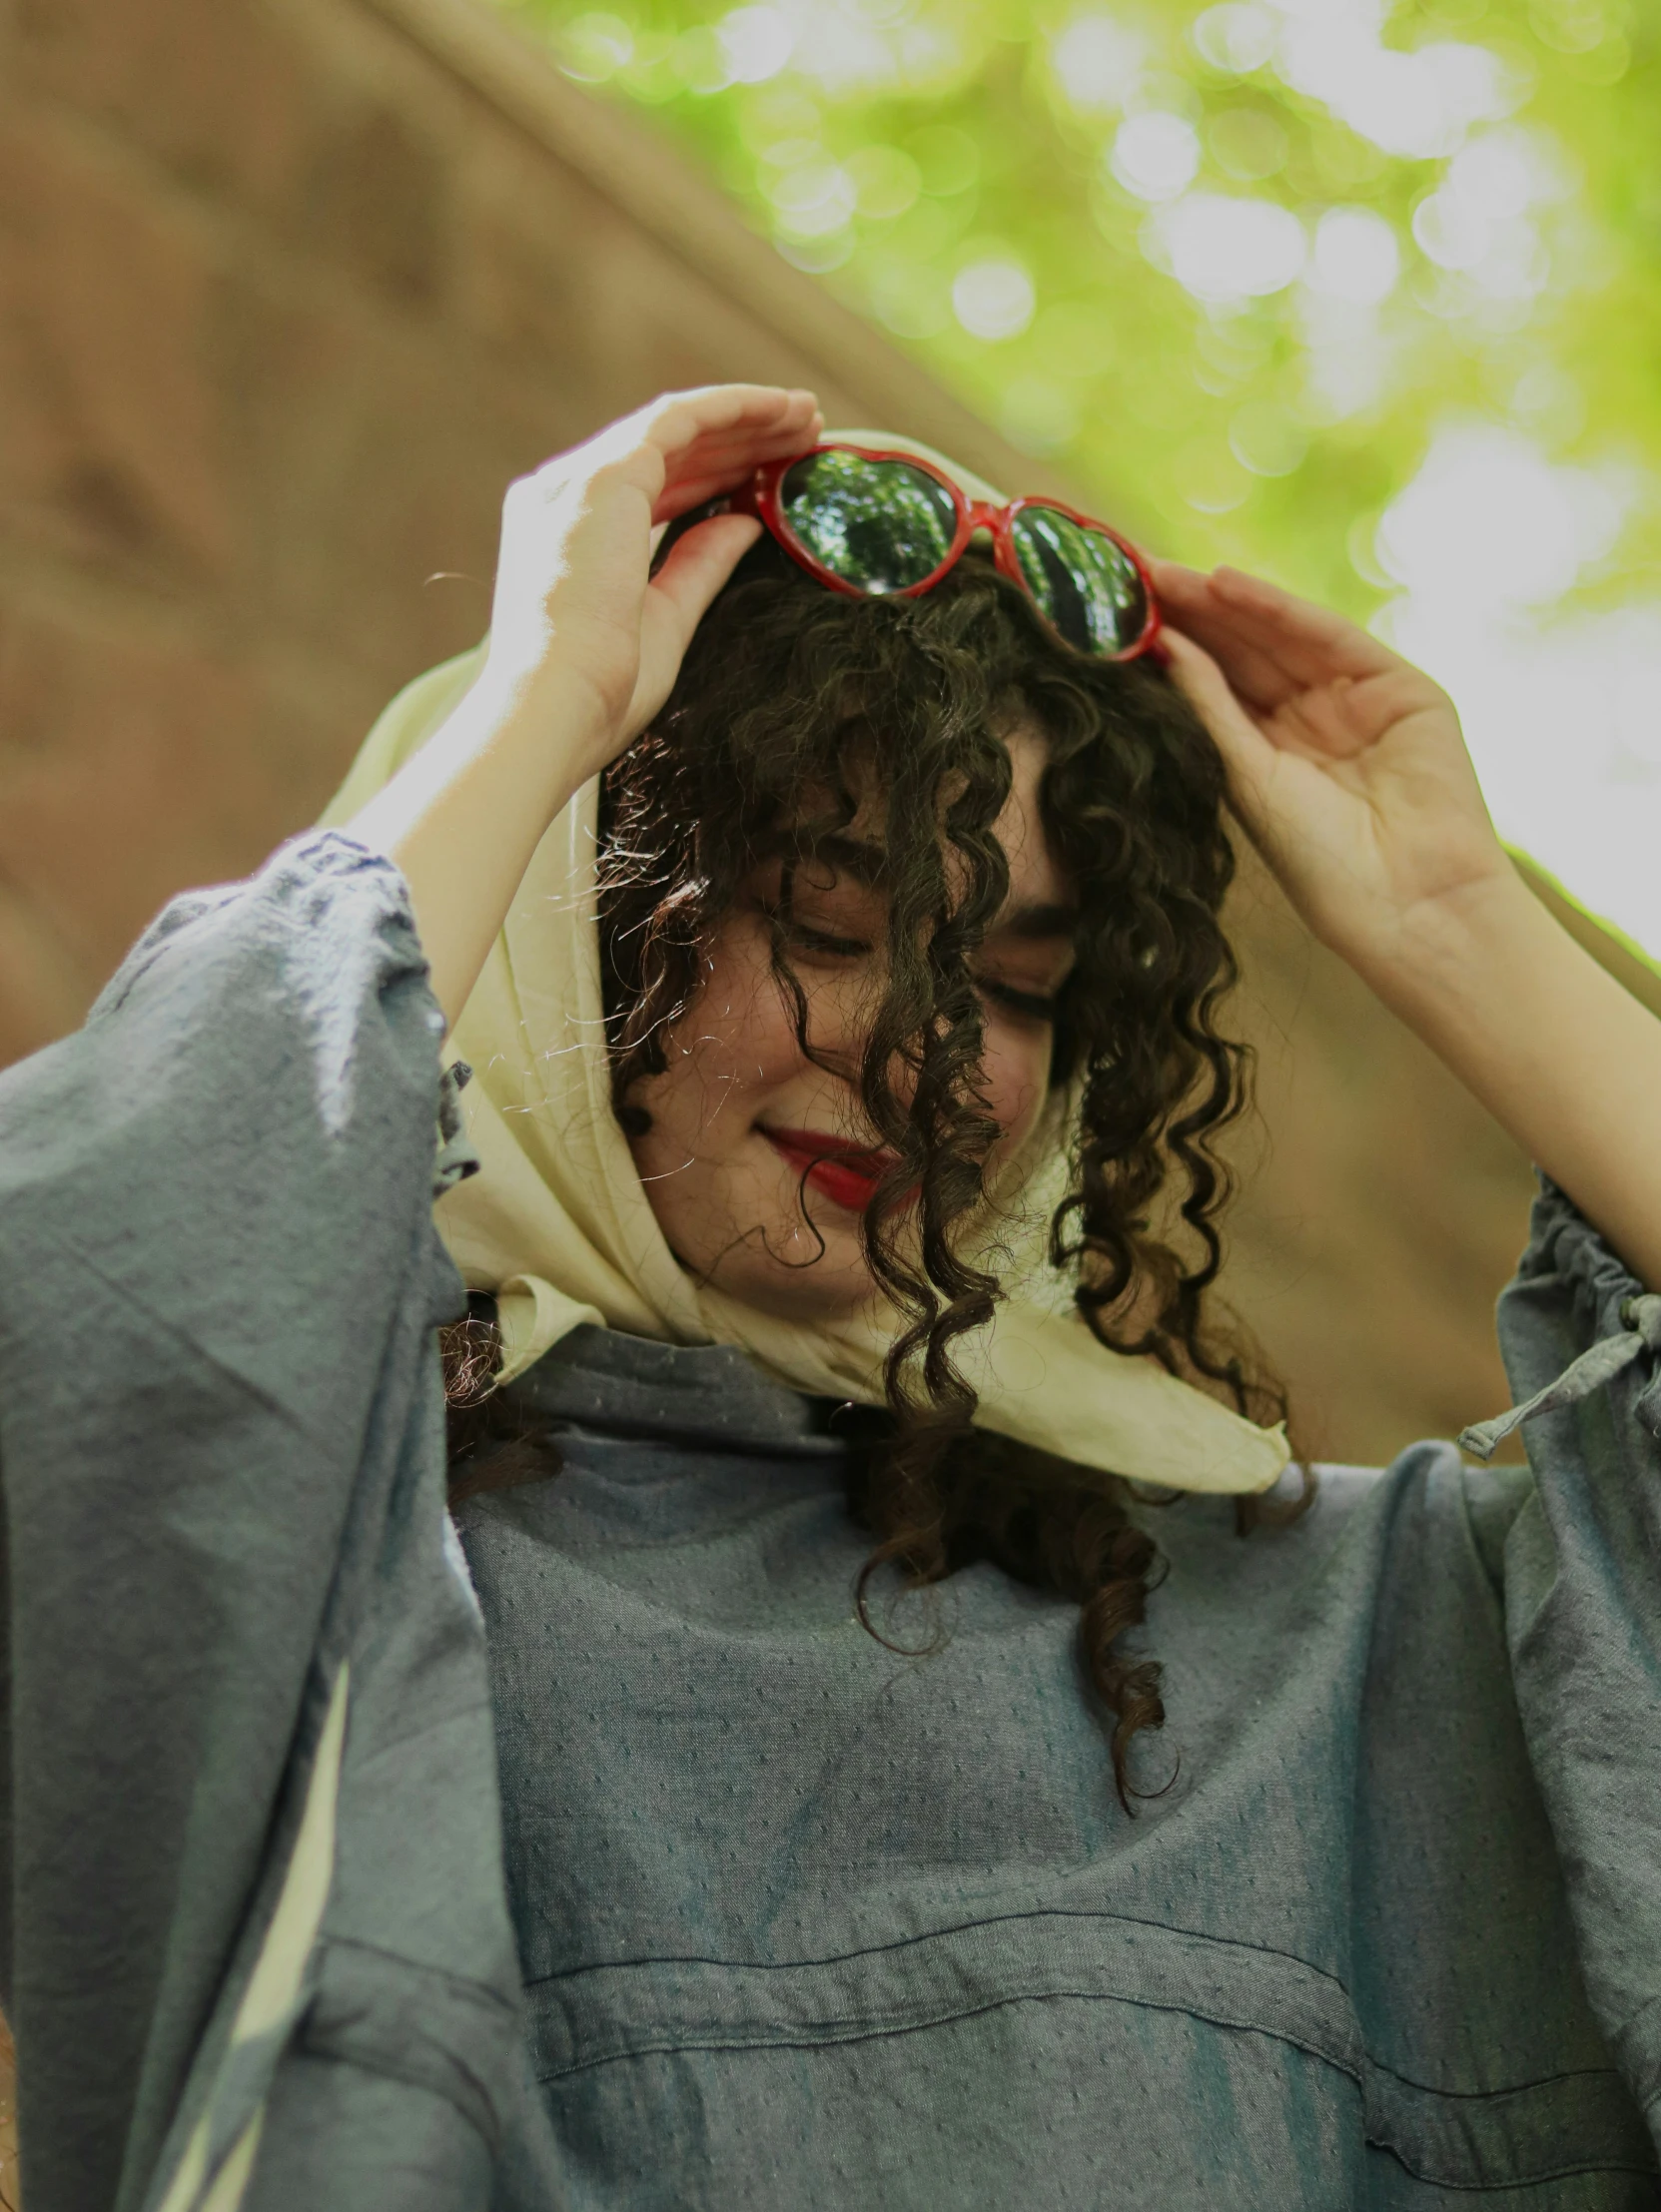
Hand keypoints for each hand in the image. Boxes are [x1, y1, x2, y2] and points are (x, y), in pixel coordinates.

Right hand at [484, 383, 822, 781]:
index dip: (717, 476)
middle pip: (668, 451)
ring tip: (809, 418)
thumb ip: (699, 565)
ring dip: (746, 418)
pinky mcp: (605, 474)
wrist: (556, 708)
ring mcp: (579, 480)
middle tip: (803, 434)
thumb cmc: (601, 690)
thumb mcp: (666, 619)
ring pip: (678, 427)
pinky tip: (780, 408)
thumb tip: (743, 523)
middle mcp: (565, 496)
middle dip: (739, 440)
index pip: (654, 488)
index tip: (770, 476)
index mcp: (570, 535)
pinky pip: (679, 419)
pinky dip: (732, 407)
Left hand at [1151, 561, 1512, 980]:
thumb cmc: (1321, 864)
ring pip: (1281, 636)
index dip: (1172, 646)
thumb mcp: (1247, 779)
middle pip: (1244, 652)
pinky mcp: (1402, 687)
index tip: (1115, 614)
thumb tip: (1164, 645)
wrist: (1405, 904)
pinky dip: (1280, 608)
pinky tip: (1228, 585)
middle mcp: (1314, 718)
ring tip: (1165, 574)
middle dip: (1191, 613)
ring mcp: (1359, 699)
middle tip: (1128, 573)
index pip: (1216, 684)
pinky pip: (1330, 636)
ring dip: (1224, 602)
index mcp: (1272, 752)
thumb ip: (1210, 709)